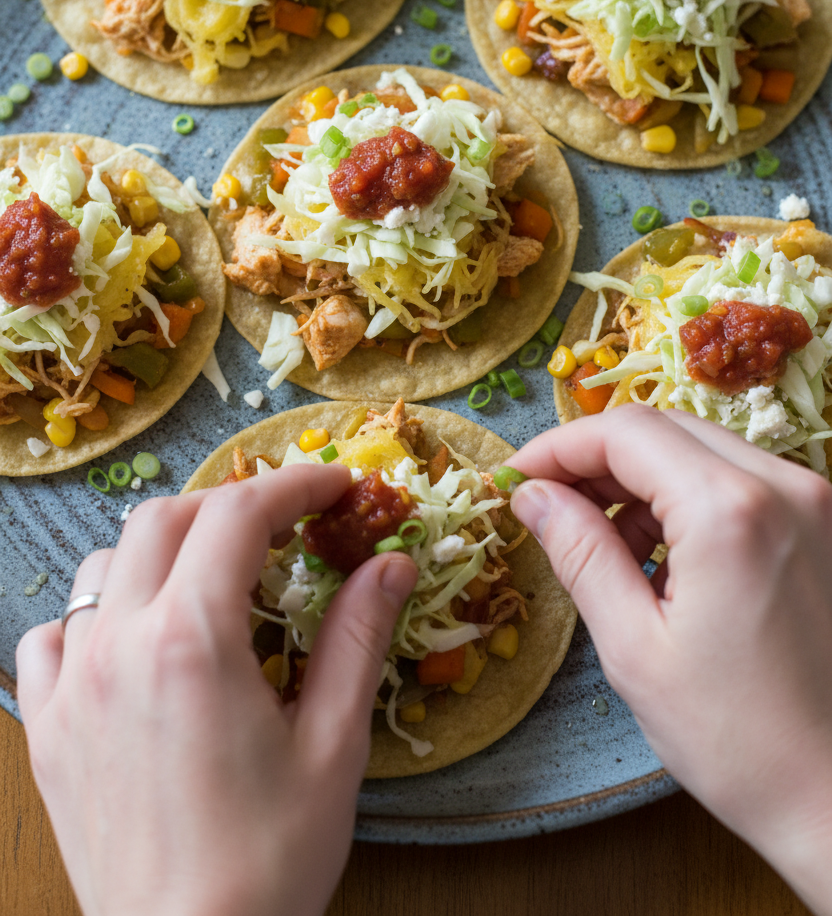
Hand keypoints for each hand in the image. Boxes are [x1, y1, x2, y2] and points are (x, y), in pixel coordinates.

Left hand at [16, 465, 416, 915]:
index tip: (334, 486)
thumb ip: (357, 639)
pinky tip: (135, 645)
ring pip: (103, 566)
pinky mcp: (48, 729)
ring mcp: (72, 686)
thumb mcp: (333, 746)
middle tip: (284, 529)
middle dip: (230, 507)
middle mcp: (119, 646)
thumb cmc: (269, 862)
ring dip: (163, 553)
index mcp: (193, 641)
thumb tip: (389, 565)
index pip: (239, 514)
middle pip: (166, 520)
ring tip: (214, 582)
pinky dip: (95, 616)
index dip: (293, 484)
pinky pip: (52, 636)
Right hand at [508, 404, 831, 915]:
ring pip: (704, 450)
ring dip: (644, 479)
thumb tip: (531, 496)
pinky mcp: (828, 527)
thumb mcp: (635, 647)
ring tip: (606, 547)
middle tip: (548, 505)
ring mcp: (817, 503)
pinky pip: (742, 481)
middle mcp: (785, 486)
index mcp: (731, 511)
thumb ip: (579, 552)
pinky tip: (665, 558)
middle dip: (597, 459)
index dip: (558, 447)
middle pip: (666, 429)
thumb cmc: (738, 741)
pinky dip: (690, 499)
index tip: (514, 478)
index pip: (626, 432)